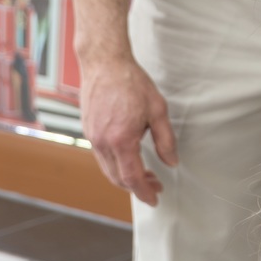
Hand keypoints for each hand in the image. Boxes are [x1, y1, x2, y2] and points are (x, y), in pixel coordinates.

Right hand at [80, 57, 177, 204]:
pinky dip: (116, 166)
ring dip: (126, 178)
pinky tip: (129, 159)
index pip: (132, 178)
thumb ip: (166, 140)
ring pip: (108, 170)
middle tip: (155, 186)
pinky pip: (102, 158)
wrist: (104, 61)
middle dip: (137, 188)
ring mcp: (92, 137)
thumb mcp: (158, 111)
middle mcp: (102, 142)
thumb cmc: (130, 82)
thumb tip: (171, 162)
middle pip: (118, 179)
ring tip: (146, 175)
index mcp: (121, 140)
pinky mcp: (88, 131)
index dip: (144, 192)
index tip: (154, 199)